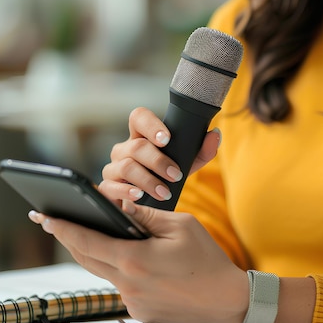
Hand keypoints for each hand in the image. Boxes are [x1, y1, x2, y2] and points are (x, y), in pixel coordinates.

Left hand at [28, 203, 247, 322]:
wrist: (227, 301)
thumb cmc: (208, 261)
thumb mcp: (180, 227)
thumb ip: (146, 216)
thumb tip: (121, 207)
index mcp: (135, 260)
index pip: (87, 241)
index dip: (63, 228)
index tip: (45, 216)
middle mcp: (128, 284)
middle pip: (85, 258)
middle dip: (68, 238)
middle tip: (52, 222)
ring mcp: (132, 301)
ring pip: (102, 272)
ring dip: (93, 253)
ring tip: (88, 234)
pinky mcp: (140, 310)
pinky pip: (120, 285)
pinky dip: (118, 269)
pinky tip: (128, 258)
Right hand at [100, 107, 220, 205]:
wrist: (154, 205)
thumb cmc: (168, 178)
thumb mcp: (188, 164)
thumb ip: (202, 150)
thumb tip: (215, 135)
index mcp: (141, 136)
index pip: (139, 117)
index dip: (151, 124)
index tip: (166, 139)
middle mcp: (124, 149)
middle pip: (136, 146)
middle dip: (158, 161)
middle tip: (175, 175)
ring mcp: (114, 168)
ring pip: (126, 167)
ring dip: (147, 180)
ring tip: (163, 192)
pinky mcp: (108, 188)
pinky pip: (109, 187)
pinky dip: (125, 192)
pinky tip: (138, 196)